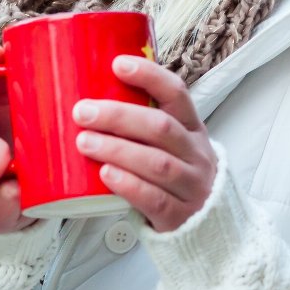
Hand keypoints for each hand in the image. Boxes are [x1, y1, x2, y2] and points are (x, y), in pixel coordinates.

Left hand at [74, 55, 217, 232]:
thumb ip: (141, 122)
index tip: (117, 64)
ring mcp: (191, 186)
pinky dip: (128, 184)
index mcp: (191, 127)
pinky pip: (155, 198)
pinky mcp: (180, 216)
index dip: (149, 76)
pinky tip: (106, 175)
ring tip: (84, 142)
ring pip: (156, 163)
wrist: (207, 224)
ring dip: (117, 149)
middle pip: (161, 128)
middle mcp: (196, 154)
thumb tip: (88, 96)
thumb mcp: (170, 143)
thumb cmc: (175, 173)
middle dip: (119, 117)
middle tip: (82, 112)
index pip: (176, 93)